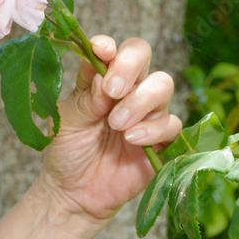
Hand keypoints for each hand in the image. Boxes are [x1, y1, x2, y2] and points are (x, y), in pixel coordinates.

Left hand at [38, 36, 182, 225]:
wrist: (74, 192)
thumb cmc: (67, 151)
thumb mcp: (66, 121)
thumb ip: (86, 98)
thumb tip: (103, 74)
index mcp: (99, 79)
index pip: (112, 50)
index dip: (109, 46)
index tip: (101, 50)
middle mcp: (126, 90)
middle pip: (143, 55)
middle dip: (129, 67)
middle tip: (112, 91)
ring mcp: (146, 112)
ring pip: (162, 86)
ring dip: (139, 101)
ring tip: (116, 125)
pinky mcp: (162, 139)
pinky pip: (171, 123)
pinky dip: (152, 129)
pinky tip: (131, 140)